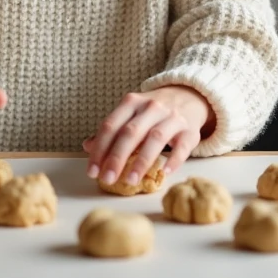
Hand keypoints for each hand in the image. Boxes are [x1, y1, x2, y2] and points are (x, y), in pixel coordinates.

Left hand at [83, 86, 214, 185]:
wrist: (189, 96)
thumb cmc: (153, 111)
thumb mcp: (131, 113)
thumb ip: (112, 130)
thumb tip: (87, 146)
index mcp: (132, 102)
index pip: (111, 126)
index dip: (99, 149)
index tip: (92, 171)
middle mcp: (152, 107)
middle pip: (131, 133)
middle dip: (116, 157)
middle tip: (107, 179)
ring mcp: (172, 118)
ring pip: (155, 139)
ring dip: (141, 161)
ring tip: (130, 180)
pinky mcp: (190, 130)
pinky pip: (182, 146)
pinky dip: (173, 160)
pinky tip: (163, 172)